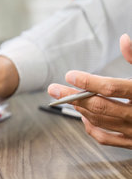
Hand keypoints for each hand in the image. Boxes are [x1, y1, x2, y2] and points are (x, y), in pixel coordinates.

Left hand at [48, 34, 131, 148]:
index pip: (112, 88)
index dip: (88, 81)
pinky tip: (84, 116)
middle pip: (99, 106)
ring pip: (100, 121)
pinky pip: (106, 139)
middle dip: (73, 96)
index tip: (69, 75)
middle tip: (53, 89)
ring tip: (66, 97)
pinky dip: (91, 127)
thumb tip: (124, 39)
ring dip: (79, 108)